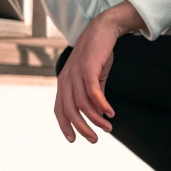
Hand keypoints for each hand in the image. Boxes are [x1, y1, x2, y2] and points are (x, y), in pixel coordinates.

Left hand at [55, 14, 117, 143]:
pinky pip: (92, 92)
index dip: (65, 126)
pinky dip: (101, 104)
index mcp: (64, 83)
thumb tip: (100, 113)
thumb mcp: (94, 76)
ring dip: (96, 119)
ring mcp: (75, 73)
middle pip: (70, 110)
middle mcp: (66, 79)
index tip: (73, 140)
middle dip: (82, 128)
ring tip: (108, 127)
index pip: (59, 109)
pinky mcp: (87, 68)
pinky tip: (110, 112)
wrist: (103, 30)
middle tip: (94, 139)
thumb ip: (94, 94)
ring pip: (82, 104)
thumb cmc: (98, 54)